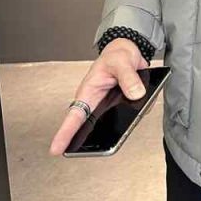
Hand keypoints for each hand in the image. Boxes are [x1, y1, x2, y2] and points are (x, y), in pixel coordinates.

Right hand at [48, 38, 149, 155]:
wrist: (129, 51)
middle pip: (92, 127)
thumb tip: (136, 94)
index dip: (65, 133)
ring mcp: (111, 107)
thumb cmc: (117, 55)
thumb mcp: (121, 62)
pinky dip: (137, 115)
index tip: (55, 149)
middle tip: (98, 149)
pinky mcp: (124, 106)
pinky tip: (144, 106)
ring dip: (122, 127)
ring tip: (129, 124)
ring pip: (114, 124)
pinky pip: (131, 115)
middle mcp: (97, 103)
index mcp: (88, 92)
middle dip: (93, 140)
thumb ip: (128, 77)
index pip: (74, 116)